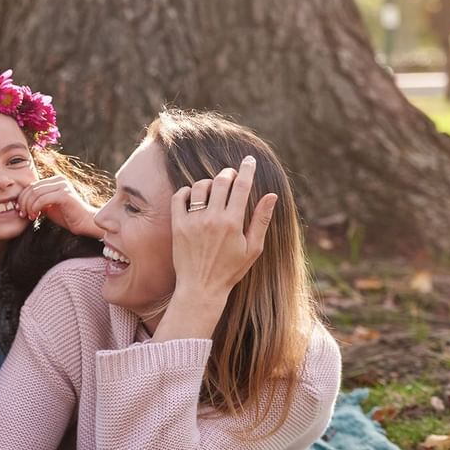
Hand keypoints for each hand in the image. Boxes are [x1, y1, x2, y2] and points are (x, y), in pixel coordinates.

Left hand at [16, 175, 103, 237]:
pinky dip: (35, 208)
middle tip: (22, 214)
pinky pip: (43, 199)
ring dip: (29, 206)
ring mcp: (62, 186)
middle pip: (32, 188)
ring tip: (30, 216)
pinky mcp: (64, 194)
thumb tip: (21, 202)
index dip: (22, 198)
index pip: (32, 185)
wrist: (85, 223)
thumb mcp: (48, 207)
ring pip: (35, 193)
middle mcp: (59, 180)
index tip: (20, 210)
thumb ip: (37, 201)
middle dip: (24, 202)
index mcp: (55, 180)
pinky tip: (35, 216)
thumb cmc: (67, 216)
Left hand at [152, 157, 276, 341]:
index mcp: (233, 223)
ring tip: (214, 189)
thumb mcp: (253, 248)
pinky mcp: (177, 226)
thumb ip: (261, 220)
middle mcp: (212, 219)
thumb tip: (272, 195)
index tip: (249, 160)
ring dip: (209, 182)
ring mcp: (193, 222)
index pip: (242, 186)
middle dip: (229, 173)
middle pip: (221, 181)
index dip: (247, 169)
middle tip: (232, 175)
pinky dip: (186, 191)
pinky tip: (193, 197)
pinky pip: (179, 197)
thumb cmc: (230, 270)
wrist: (201, 288)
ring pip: (200, 186)